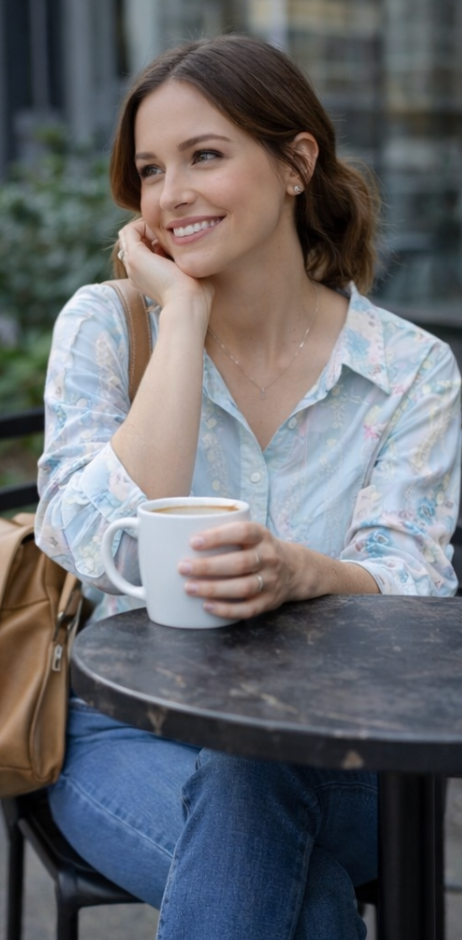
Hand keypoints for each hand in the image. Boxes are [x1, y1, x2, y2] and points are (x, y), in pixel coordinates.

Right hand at [117, 219, 213, 316]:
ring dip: (149, 227)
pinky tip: (163, 230)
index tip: (178, 239)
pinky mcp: (134, 256)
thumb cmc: (197, 294)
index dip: (159, 239)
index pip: (146, 250)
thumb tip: (199, 251)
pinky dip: (144, 224)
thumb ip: (188, 262)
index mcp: (148, 278)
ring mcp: (132, 264)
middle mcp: (136, 271)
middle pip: (137, 241)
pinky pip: (130, 230)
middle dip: (153, 231)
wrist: (188, 304)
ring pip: (132, 235)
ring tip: (168, 231)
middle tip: (173, 232)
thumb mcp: (192, 274)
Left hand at [177, 521, 300, 619]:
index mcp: (262, 536)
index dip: (218, 537)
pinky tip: (207, 606)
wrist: (295, 569)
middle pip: (239, 563)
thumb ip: (226, 532)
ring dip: (214, 588)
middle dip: (208, 566)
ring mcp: (271, 581)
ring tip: (189, 587)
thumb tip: (177, 534)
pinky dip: (226, 609)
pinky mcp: (269, 602)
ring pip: (243, 587)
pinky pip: (248, 609)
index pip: (242, 532)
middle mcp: (269, 558)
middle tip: (182, 567)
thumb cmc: (258, 548)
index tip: (193, 542)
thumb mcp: (251, 533)